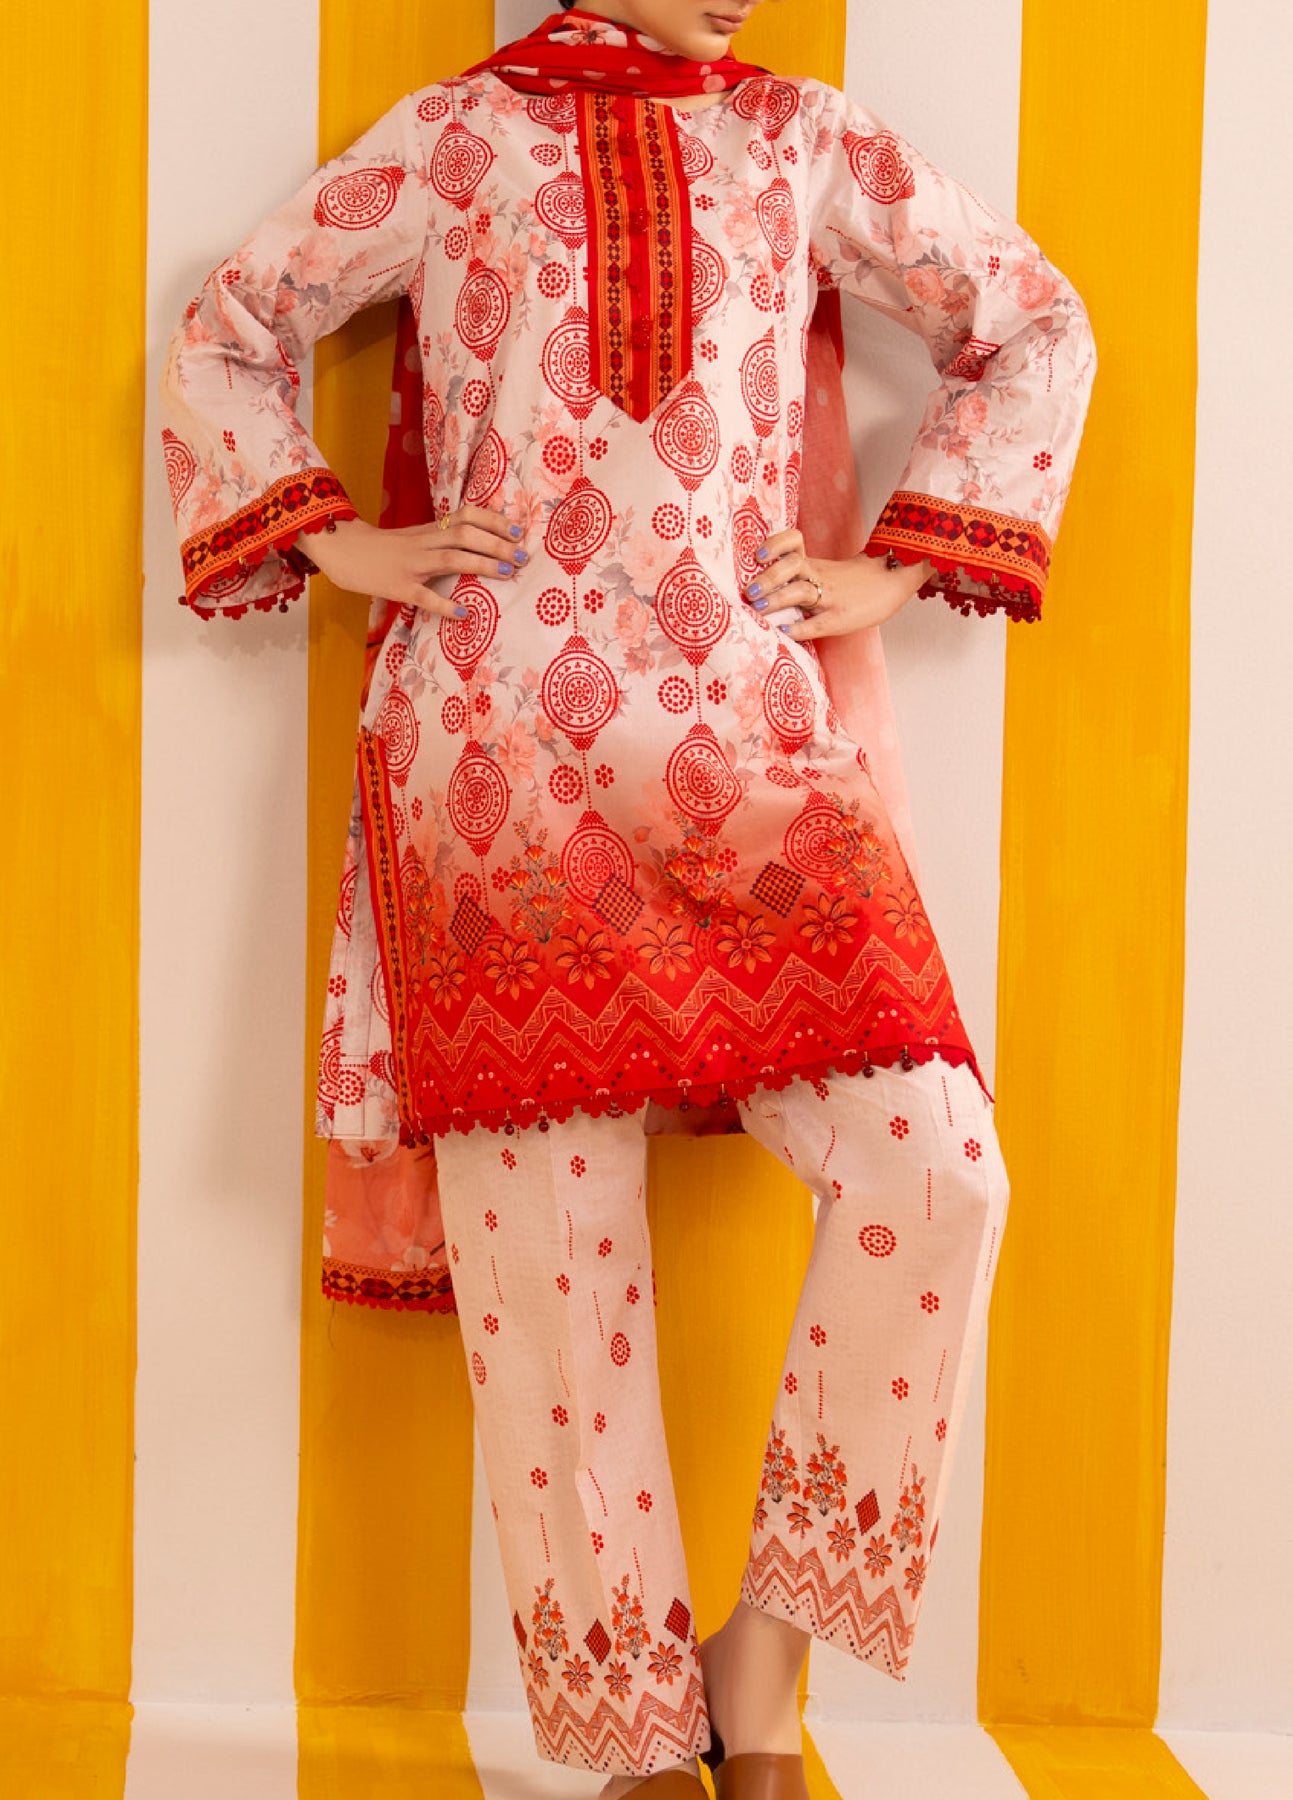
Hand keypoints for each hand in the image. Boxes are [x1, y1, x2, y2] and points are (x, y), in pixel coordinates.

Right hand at [306, 505, 528, 617]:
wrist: (342, 550)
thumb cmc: (383, 549)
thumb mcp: (415, 538)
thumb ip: (442, 540)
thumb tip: (479, 545)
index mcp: (429, 530)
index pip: (466, 515)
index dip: (494, 520)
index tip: (519, 530)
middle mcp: (424, 542)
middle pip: (465, 534)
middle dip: (498, 543)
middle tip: (523, 556)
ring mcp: (412, 564)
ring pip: (452, 558)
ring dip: (482, 563)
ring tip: (507, 572)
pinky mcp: (399, 586)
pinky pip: (425, 597)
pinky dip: (446, 605)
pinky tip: (464, 613)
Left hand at [741, 527, 932, 640]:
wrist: (893, 580)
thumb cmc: (854, 581)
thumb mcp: (825, 571)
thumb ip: (798, 576)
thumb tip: (761, 588)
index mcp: (813, 565)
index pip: (793, 543)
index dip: (775, 545)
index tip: (758, 555)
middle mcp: (818, 576)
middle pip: (791, 566)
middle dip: (768, 578)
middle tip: (749, 591)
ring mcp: (829, 596)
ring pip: (801, 591)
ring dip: (777, 599)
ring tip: (758, 607)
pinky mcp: (840, 618)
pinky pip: (817, 624)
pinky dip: (800, 628)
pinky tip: (785, 632)